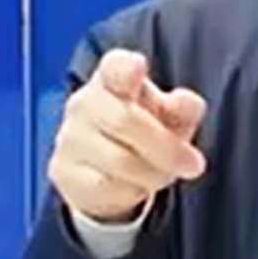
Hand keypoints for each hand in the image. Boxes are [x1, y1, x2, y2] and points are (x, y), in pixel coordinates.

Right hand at [48, 47, 207, 224]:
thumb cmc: (141, 131)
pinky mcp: (63, 170)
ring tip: (164, 175)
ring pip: (120, 160)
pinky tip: (136, 186)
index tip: (138, 67)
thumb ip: (182, 109)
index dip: (126, 67)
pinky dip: (131, 191)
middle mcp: (85, 102)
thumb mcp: (169, 118)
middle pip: (125, 121)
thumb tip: (189, 103)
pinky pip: (106, 187)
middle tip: (194, 164)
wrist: (103, 171)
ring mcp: (70, 136)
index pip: (115, 66)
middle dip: (167, 147)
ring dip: (154, 173)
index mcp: (113, 78)